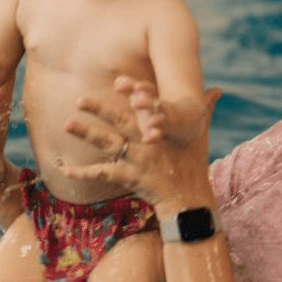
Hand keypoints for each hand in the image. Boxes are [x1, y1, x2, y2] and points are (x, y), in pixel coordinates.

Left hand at [62, 80, 220, 210]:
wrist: (190, 199)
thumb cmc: (194, 162)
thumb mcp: (201, 133)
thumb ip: (205, 108)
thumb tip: (217, 89)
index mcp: (162, 128)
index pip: (146, 104)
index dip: (133, 92)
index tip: (119, 81)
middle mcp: (149, 141)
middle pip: (121, 120)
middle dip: (100, 108)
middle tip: (79, 99)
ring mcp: (139, 159)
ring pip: (108, 143)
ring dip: (86, 134)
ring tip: (66, 123)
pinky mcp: (131, 178)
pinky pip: (103, 174)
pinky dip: (83, 173)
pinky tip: (64, 169)